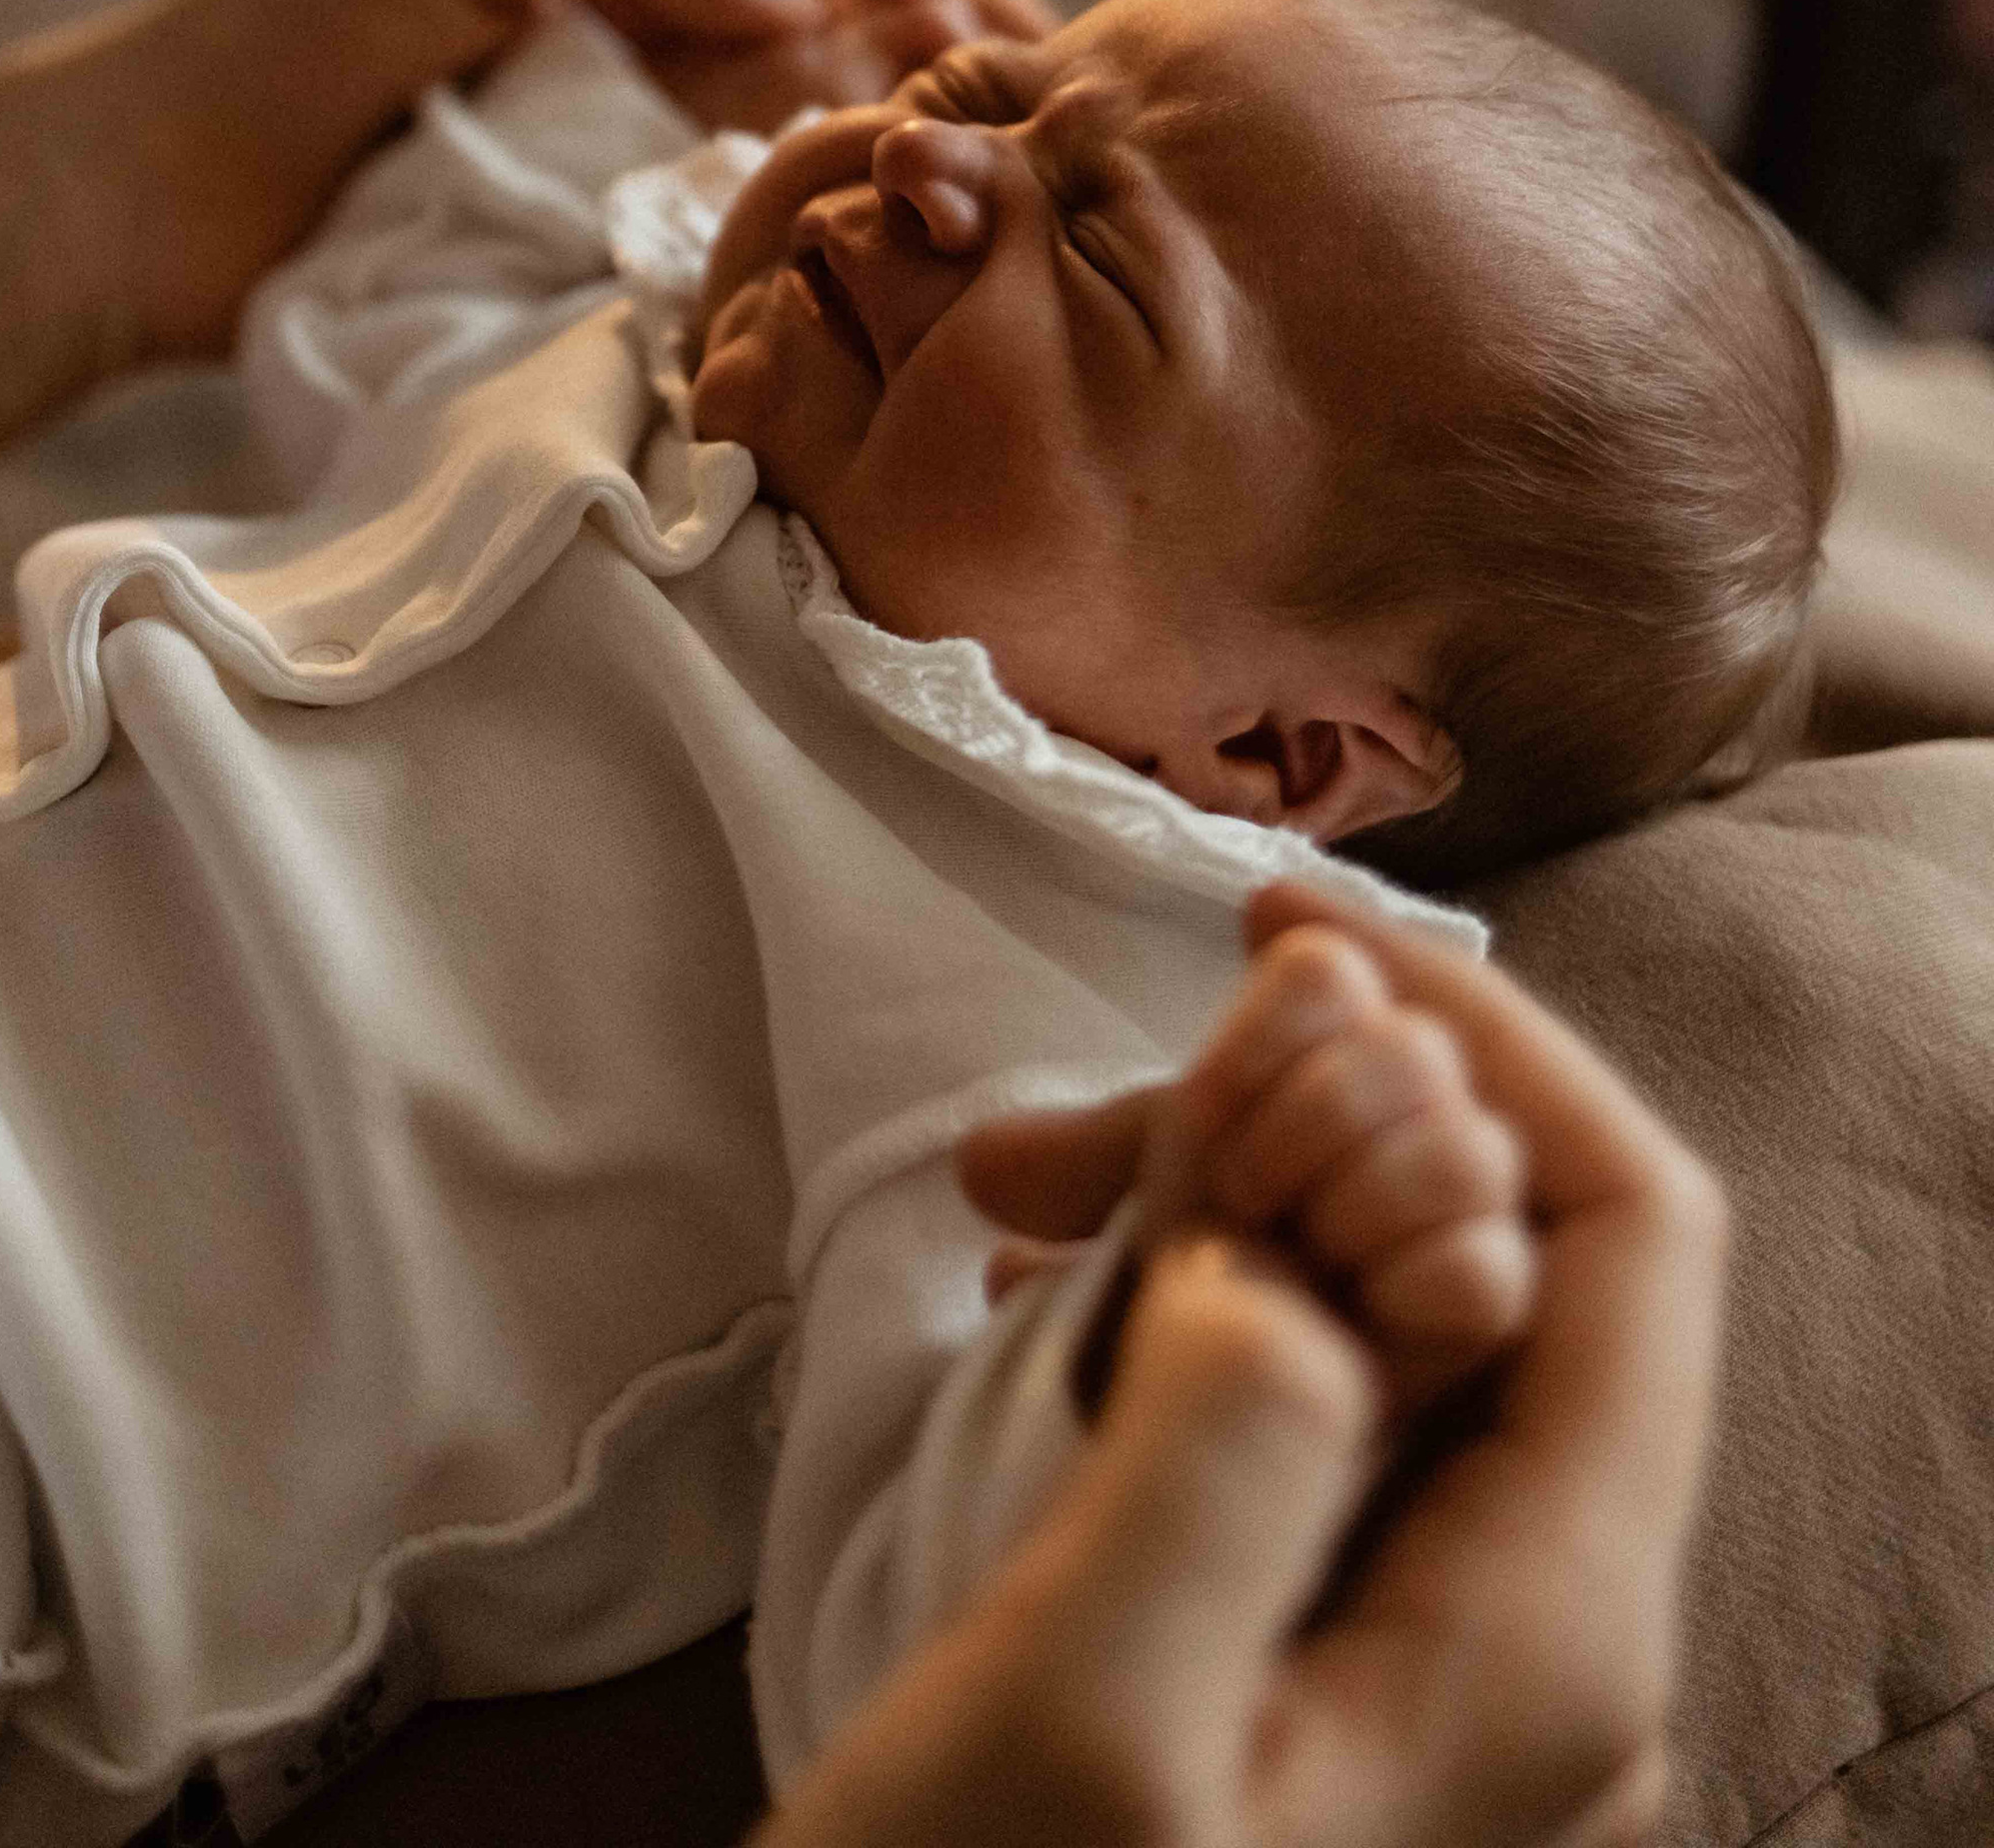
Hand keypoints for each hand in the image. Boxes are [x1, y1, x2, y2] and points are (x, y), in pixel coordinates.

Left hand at [0, 0, 1054, 465]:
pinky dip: (799, 267)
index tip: (1025, 38)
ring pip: (792, 167)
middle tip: (1044, 143)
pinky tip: (864, 287)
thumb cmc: (277, 33)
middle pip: (835, 66)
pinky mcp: (572, 280)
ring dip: (888, 181)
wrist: (130, 201)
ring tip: (983, 211)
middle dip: (944, 88)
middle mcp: (633, 60)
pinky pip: (717, 265)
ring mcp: (608, 175)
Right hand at [764, 880, 1723, 1847]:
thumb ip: (1228, 1440)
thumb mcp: (1082, 1720)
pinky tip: (1051, 1331)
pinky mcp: (1338, 1702)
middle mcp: (1549, 1662)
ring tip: (1022, 1218)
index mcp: (1553, 1647)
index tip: (1279, 933)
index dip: (1481, 1037)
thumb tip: (1291, 1242)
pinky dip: (1201, 1331)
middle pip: (1509, 1265)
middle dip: (1299, 1129)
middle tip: (1058, 1135)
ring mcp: (1449, 1692)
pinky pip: (1328, 1439)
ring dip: (1229, 1221)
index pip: (1631, 1232)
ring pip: (1402, 1338)